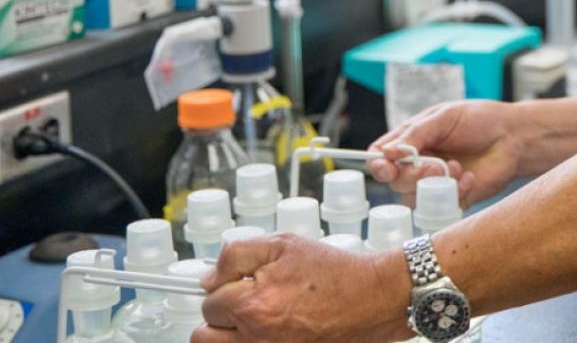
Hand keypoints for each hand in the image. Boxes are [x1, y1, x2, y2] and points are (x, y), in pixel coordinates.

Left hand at [196, 234, 411, 342]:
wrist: (372, 299)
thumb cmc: (335, 272)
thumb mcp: (284, 244)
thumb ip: (237, 255)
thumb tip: (209, 278)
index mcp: (253, 303)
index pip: (209, 301)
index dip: (223, 286)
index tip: (238, 283)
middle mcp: (257, 336)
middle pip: (204, 335)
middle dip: (218, 316)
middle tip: (241, 303)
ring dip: (227, 336)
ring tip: (252, 320)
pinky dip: (251, 342)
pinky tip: (269, 330)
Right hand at [369, 99, 524, 206]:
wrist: (513, 137)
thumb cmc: (479, 120)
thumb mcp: (444, 117)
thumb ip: (415, 134)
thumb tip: (388, 153)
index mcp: (410, 141)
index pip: (381, 157)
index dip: (379, 166)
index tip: (389, 169)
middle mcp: (417, 165)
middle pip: (396, 181)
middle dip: (413, 176)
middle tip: (436, 166)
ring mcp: (434, 184)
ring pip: (415, 199)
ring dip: (435, 186)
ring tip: (459, 168)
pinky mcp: (453, 200)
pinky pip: (442, 208)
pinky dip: (455, 194)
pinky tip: (470, 177)